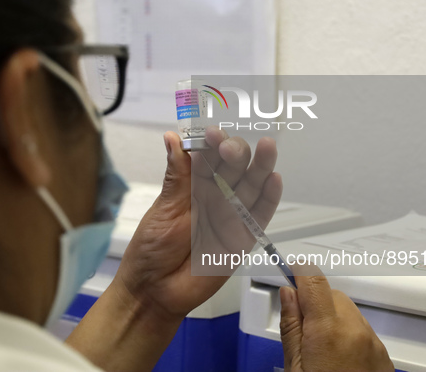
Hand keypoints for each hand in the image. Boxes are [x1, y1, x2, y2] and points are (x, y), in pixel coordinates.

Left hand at [117, 127, 281, 317]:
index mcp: (192, 186)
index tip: (211, 134)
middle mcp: (214, 197)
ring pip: (251, 186)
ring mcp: (230, 216)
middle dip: (235, 153)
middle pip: (233, 168)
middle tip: (230, 148)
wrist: (156, 291)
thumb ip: (176, 176)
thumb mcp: (163, 209)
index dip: (212, 144)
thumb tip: (173, 138)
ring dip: (260, 167)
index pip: (208, 157)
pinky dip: (269, 198)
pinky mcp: (243, 237)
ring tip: (267, 148)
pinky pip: (260, 215)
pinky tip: (273, 179)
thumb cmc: (152, 250)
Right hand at [280, 273, 393, 371]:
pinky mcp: (383, 355)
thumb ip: (291, 327)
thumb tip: (288, 294)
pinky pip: (363, 331)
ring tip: (322, 349)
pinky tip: (339, 357)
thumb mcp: (294, 366)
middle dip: (316, 303)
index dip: (300, 272)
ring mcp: (373, 342)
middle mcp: (355, 330)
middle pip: (333, 296)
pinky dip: (349, 335)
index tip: (291, 271)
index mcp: (327, 330)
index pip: (315, 282)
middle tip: (303, 327)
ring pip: (349, 312)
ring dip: (333, 320)